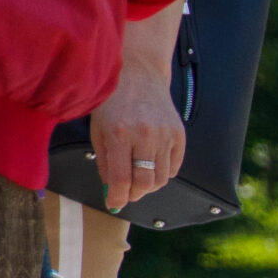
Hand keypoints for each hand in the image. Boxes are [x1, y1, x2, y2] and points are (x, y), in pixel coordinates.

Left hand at [91, 54, 183, 211]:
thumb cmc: (112, 102)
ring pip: (161, 179)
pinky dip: (162, 172)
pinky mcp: (179, 134)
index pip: (121, 179)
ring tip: (138, 178)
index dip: (117, 197)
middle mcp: (145, 135)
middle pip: (145, 183)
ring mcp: (165, 135)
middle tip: (127, 193)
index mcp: (119, 134)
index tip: (114, 203)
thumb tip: (113, 193)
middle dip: (134, 194)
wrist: (138, 74)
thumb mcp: (98, 131)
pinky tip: (151, 164)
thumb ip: (105, 163)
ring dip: (149, 185)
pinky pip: (174, 167)